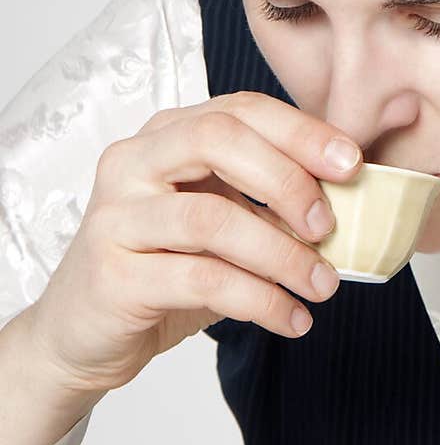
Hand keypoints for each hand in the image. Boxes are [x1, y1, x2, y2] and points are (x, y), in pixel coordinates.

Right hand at [26, 91, 361, 393]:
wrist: (82, 334)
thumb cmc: (162, 269)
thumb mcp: (220, 224)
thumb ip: (268, 202)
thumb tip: (351, 197)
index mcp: (164, 137)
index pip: (238, 110)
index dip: (301, 131)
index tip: (352, 163)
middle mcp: (133, 163)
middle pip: (217, 140)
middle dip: (286, 179)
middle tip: (328, 226)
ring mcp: (117, 217)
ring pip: (212, 217)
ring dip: (281, 254)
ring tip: (322, 285)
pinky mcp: (114, 274)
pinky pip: (201, 279)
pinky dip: (259, 300)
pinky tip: (291, 319)